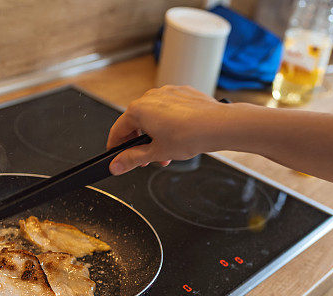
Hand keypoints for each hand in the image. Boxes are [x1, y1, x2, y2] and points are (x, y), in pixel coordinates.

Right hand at [106, 86, 233, 174]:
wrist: (217, 125)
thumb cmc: (189, 136)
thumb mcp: (156, 153)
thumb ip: (132, 159)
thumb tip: (116, 165)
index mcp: (138, 110)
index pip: (118, 130)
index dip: (116, 147)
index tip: (116, 157)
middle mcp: (150, 97)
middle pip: (136, 123)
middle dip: (140, 144)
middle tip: (146, 161)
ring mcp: (167, 93)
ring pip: (153, 117)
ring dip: (155, 136)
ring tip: (165, 153)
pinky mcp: (182, 93)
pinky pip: (169, 110)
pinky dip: (169, 124)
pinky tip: (179, 137)